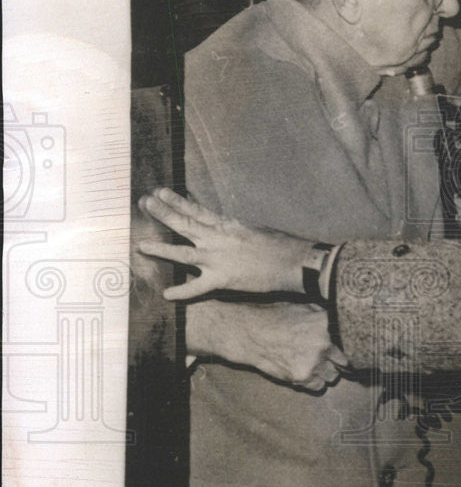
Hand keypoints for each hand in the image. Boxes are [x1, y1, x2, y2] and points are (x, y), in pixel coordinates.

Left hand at [138, 188, 313, 299]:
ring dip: (161, 248)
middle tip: (144, 203)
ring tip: (141, 245)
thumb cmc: (279, 244)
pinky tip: (166, 295)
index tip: (159, 192)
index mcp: (226, 225)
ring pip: (183, 252)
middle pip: (184, 224)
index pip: (195, 209)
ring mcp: (218, 259)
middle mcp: (217, 239)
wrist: (293, 262)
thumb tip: (221, 225)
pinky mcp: (223, 279)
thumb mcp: (253, 228)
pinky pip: (197, 287)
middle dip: (162, 213)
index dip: (175, 200)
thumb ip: (232, 228)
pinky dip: (182, 292)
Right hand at [187, 300, 347, 391]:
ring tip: (314, 366)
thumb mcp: (303, 306)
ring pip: (333, 376)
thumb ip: (323, 316)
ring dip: (326, 372)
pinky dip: (314, 382)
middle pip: (344, 362)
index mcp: (326, 324)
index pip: (350, 341)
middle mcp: (324, 343)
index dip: (347, 346)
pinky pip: (318, 386)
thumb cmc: (275, 316)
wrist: (251, 333)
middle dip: (336, 361)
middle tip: (328, 360)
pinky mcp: (302, 377)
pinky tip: (305, 372)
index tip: (344, 350)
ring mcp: (313, 362)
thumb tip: (339, 322)